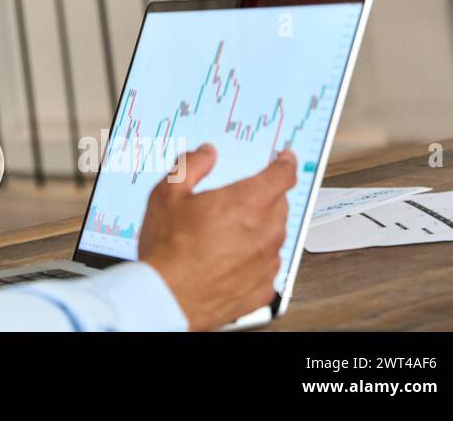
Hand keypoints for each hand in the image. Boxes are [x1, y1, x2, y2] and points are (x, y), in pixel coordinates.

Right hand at [138, 144, 295, 331]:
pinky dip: (255, 260)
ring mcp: (267, 263)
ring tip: (227, 233)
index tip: (286, 158)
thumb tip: (206, 153)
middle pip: (280, 205)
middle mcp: (265, 231)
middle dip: (266, 196)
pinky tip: (230, 260)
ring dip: (260, 229)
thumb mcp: (167, 194)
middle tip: (240, 199)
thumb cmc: (167, 248)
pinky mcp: (262, 288)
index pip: (281, 175)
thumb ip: (191, 166)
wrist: (167, 297)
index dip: (285, 163)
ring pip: (275, 236)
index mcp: (247, 202)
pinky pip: (267, 267)